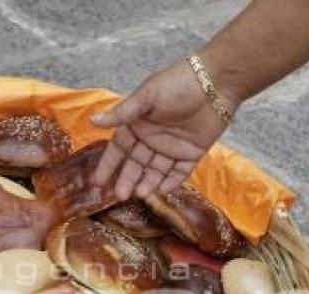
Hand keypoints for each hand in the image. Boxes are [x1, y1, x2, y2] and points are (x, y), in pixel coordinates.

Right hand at [91, 60, 237, 200]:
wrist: (216, 82)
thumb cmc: (178, 83)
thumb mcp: (147, 96)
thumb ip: (122, 113)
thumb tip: (92, 120)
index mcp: (138, 124)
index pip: (119, 148)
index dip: (109, 165)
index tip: (98, 182)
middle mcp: (152, 138)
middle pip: (136, 164)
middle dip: (128, 179)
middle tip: (120, 196)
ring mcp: (172, 147)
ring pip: (156, 171)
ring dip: (148, 182)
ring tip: (141, 194)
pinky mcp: (192, 153)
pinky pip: (180, 172)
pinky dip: (172, 182)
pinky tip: (163, 190)